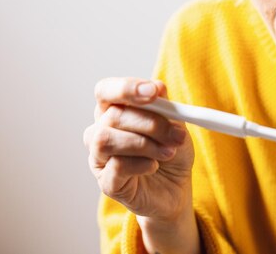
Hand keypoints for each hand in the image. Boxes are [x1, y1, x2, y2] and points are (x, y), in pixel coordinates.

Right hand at [83, 77, 194, 221]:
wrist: (177, 187)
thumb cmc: (171, 150)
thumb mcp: (175, 123)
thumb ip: (164, 106)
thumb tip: (158, 88)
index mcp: (113, 109)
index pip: (106, 90)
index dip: (126, 88)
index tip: (153, 91)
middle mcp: (100, 131)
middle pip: (113, 116)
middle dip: (150, 123)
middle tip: (177, 134)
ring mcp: (99, 158)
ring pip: (106, 140)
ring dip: (143, 144)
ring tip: (168, 152)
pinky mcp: (106, 183)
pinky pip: (116, 167)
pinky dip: (140, 164)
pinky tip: (154, 166)